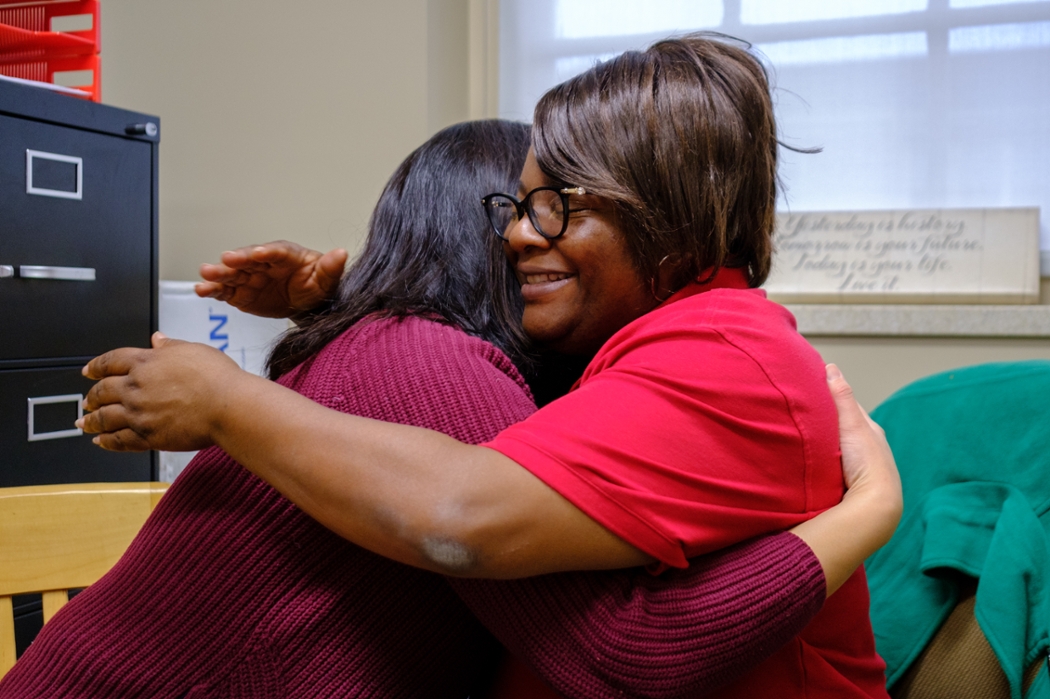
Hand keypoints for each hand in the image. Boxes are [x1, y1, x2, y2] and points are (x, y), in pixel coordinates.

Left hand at [78, 333, 246, 451]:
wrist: (227, 406)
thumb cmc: (217, 377)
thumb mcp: (193, 350)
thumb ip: (171, 346)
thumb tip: (158, 339)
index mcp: (146, 362)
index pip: (111, 361)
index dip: (96, 366)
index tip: (89, 371)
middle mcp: (136, 387)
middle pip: (102, 391)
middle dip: (92, 397)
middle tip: (87, 401)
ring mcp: (139, 413)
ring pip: (104, 418)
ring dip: (91, 421)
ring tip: (84, 424)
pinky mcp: (147, 436)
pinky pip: (119, 440)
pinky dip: (107, 442)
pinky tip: (101, 442)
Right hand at [195, 241, 347, 318]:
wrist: (306, 305)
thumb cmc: (317, 286)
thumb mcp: (327, 279)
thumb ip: (332, 268)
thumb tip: (341, 253)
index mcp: (286, 255)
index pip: (276, 251)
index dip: (267, 251)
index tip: (259, 253)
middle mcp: (264, 263)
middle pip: (248, 259)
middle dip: (237, 259)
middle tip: (225, 260)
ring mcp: (250, 277)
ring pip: (232, 273)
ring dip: (219, 274)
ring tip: (206, 275)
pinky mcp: (240, 293)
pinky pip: (225, 290)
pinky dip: (213, 291)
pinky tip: (201, 291)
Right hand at [789, 365, 901, 594]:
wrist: (873, 507)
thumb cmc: (867, 464)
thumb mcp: (852, 424)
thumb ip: (841, 397)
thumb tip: (831, 368)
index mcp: (871, 431)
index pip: (847, 407)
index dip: (829, 397)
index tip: (810, 387)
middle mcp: (867, 448)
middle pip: (841, 428)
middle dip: (824, 421)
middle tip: (800, 412)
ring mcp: (859, 468)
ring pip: (836, 449)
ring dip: (822, 444)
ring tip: (800, 438)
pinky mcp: (849, 486)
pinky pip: (832, 467)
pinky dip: (821, 462)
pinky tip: (809, 464)